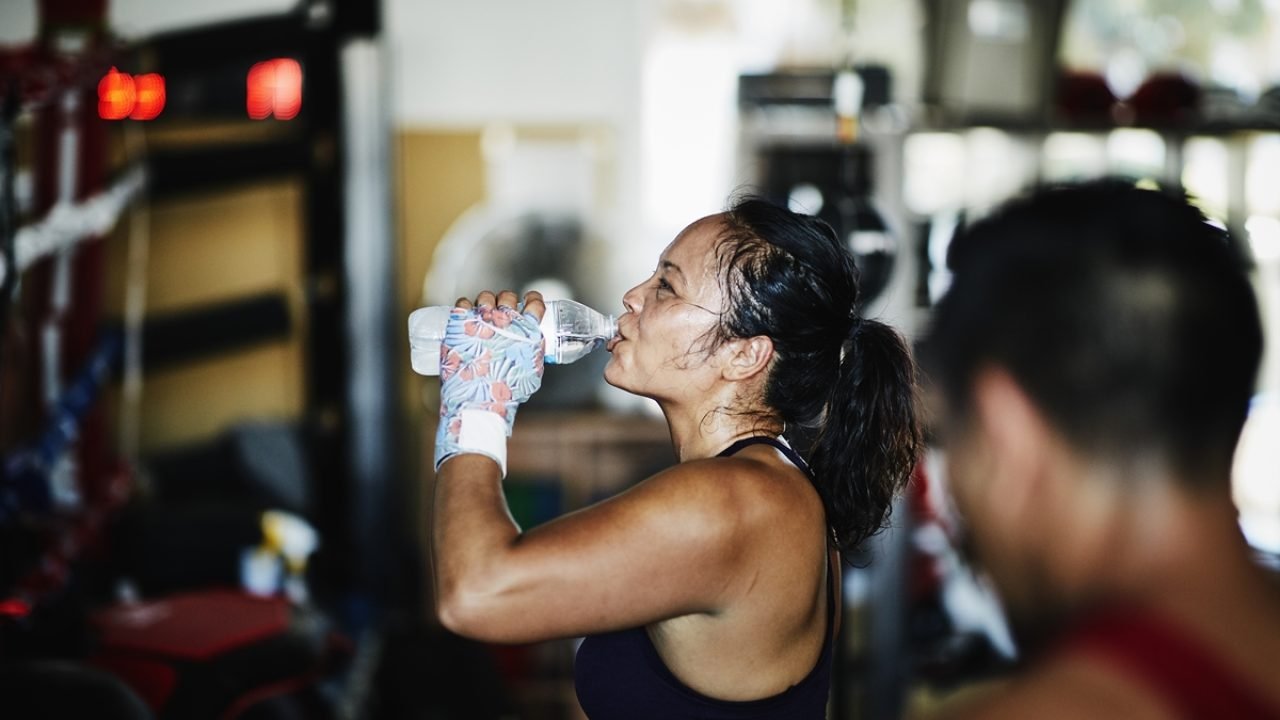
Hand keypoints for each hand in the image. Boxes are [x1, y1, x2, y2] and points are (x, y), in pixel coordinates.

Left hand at [434, 290, 545, 473]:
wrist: (478, 403)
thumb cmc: (506, 395)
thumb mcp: (531, 375)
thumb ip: (533, 357)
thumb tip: (530, 351)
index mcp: (527, 332)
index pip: (535, 303)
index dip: (534, 300)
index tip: (530, 303)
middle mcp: (506, 321)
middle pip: (508, 297)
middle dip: (507, 301)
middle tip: (502, 314)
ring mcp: (482, 319)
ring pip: (485, 297)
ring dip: (486, 303)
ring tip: (482, 314)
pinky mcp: (459, 323)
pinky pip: (462, 303)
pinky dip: (464, 306)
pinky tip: (465, 313)